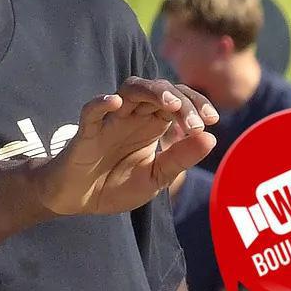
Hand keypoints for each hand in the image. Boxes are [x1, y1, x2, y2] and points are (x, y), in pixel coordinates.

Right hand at [36, 77, 217, 215]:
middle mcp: (133, 116)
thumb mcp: (154, 178)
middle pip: (158, 90)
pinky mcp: (87, 132)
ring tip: (170, 104)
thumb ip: (179, 159)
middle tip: (196, 123)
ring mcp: (109, 121)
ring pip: (130, 90)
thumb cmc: (115, 185)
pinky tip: (116, 103)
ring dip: (152, 92)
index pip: (177, 100)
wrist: (77, 200)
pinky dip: (102, 103)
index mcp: (152, 124)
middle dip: (181, 101)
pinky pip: (92, 110)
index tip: (212, 120)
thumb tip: (212, 138)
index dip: (195, 103)